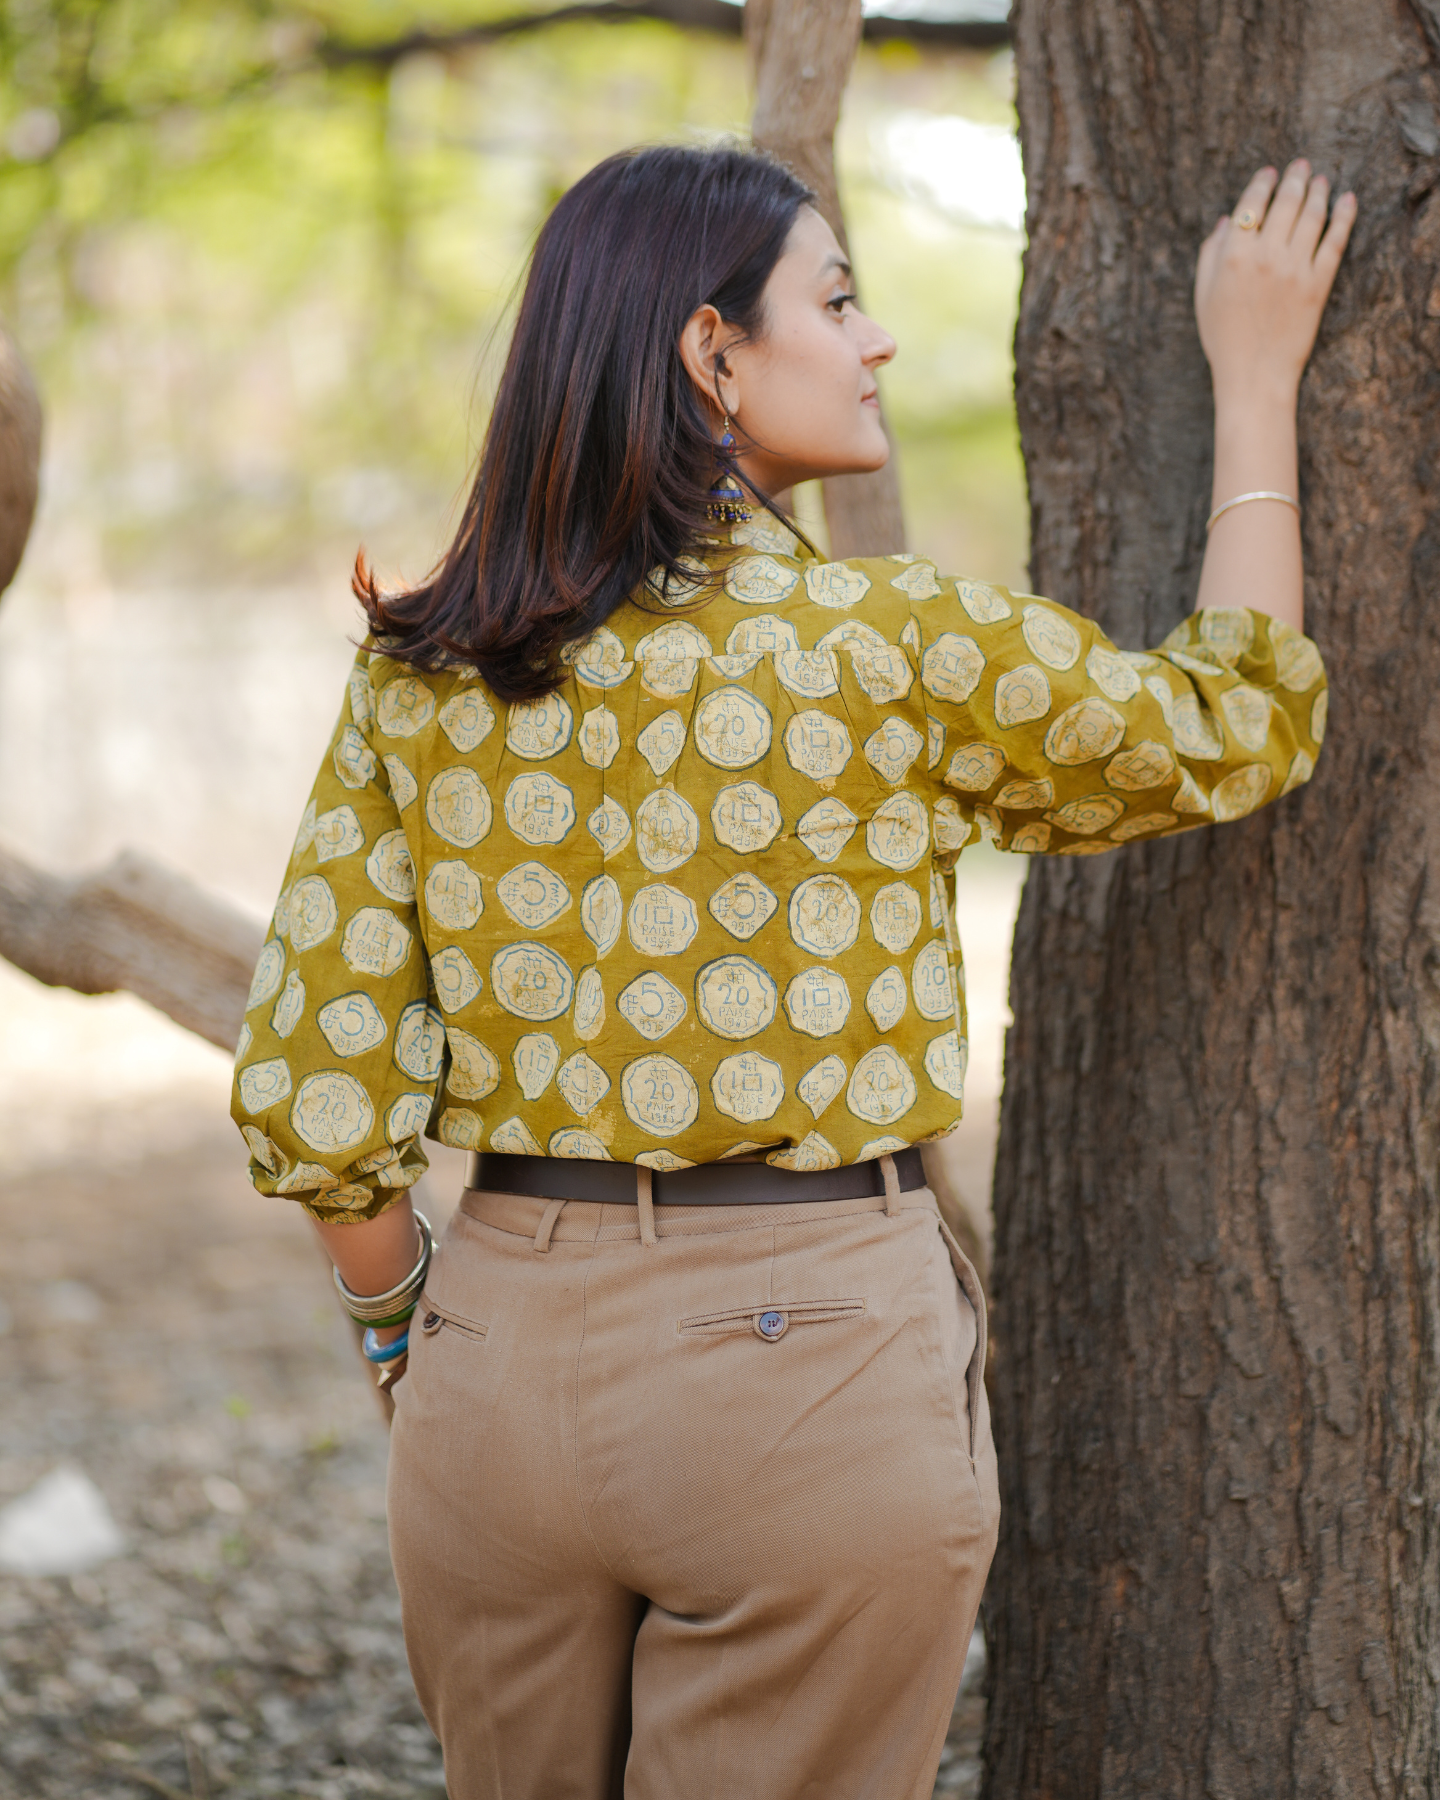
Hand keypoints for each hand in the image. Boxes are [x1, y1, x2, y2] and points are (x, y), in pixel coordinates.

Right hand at [1195, 160, 1355, 406]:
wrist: (1253, 375)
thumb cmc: (1223, 338)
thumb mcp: (1203, 296)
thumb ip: (1211, 254)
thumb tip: (1227, 221)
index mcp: (1233, 257)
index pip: (1252, 205)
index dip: (1262, 183)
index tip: (1270, 172)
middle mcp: (1265, 257)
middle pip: (1286, 203)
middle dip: (1295, 178)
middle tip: (1302, 166)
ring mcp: (1294, 269)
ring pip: (1312, 216)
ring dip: (1319, 192)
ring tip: (1322, 182)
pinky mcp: (1318, 284)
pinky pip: (1335, 241)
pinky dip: (1344, 216)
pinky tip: (1348, 200)